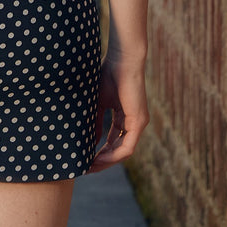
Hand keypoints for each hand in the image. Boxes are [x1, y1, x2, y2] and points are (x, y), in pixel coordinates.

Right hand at [88, 53, 148, 172]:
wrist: (122, 59)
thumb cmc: (109, 73)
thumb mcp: (99, 101)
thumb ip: (96, 120)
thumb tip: (89, 139)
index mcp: (125, 115)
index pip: (114, 140)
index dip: (100, 150)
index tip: (86, 157)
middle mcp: (134, 122)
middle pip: (119, 148)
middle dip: (103, 159)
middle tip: (87, 167)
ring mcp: (139, 123)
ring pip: (124, 151)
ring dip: (107, 160)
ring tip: (91, 165)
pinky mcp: (139, 122)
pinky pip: (127, 147)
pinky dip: (113, 154)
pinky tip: (100, 157)